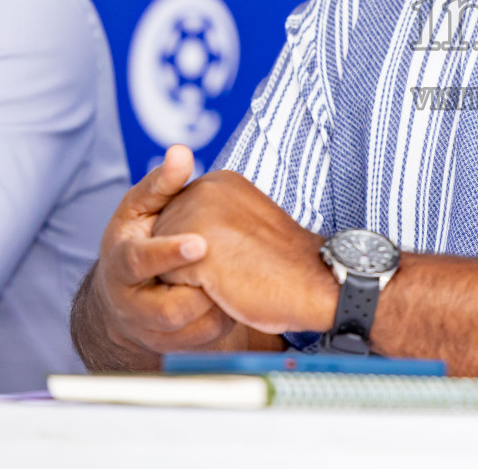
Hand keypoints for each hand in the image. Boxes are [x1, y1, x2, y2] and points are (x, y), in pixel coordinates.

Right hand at [89, 146, 239, 357]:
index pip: (140, 262)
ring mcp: (152, 330)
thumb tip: (181, 152)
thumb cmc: (138, 239)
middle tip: (228, 269)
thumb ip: (162, 183)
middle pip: (169, 309)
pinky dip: (227, 317)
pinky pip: (209, 338)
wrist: (124, 297)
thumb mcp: (140, 209)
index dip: (169, 253)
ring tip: (236, 277)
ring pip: (194, 328)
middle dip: (202, 291)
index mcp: (122, 263)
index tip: (199, 243)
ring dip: (220, 304)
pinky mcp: (174, 346)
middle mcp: (131, 304)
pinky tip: (237, 295)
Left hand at [152, 169, 335, 333]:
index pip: (179, 222)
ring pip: (163, 263)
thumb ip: (212, 218)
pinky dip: (193, 294)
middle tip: (236, 264)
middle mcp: (204, 190)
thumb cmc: (281, 263)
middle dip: (189, 262)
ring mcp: (197, 218)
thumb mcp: (243, 224)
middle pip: (164, 239)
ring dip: (190, 278)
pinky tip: (224, 288)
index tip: (238, 250)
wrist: (314, 284)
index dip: (201, 248)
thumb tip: (179, 235)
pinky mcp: (194, 250)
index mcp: (218, 182)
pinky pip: (171, 284)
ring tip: (230, 274)